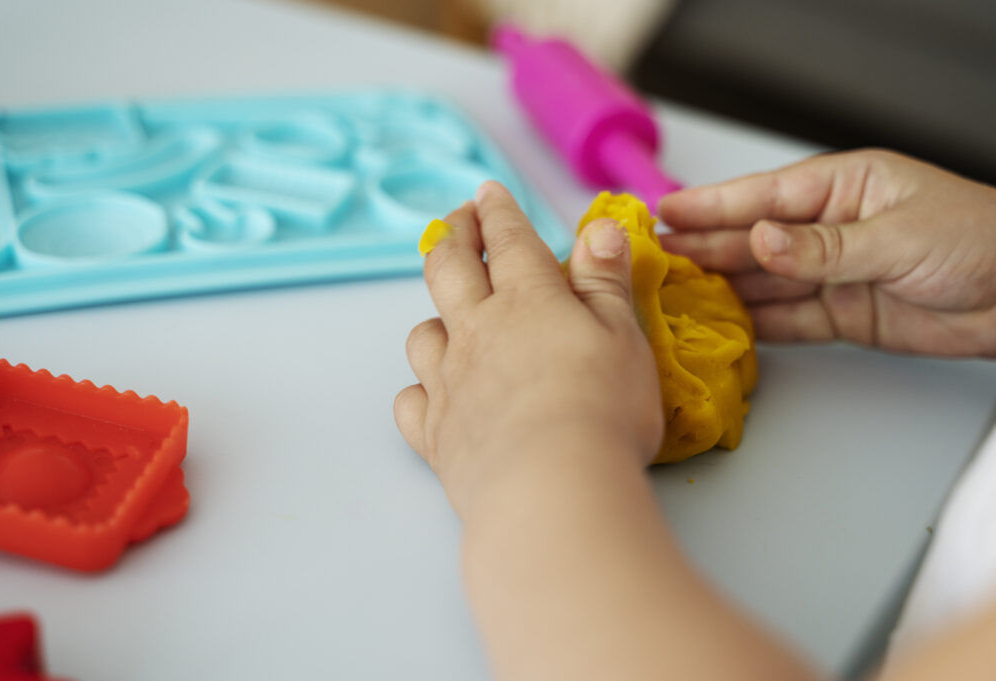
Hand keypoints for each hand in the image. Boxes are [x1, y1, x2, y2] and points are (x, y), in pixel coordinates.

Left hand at [394, 181, 661, 517]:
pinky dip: (419, 392)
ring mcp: (450, 383)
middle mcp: (478, 332)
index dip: (497, 211)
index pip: (508, 240)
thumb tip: (598, 228)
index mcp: (527, 301)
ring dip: (434, 318)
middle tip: (456, 220)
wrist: (550, 487)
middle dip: (452, 236)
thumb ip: (605, 281)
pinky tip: (433, 395)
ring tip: (449, 317)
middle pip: (450, 269)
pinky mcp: (435, 435)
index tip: (487, 192)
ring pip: (423, 334)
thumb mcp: (623, 336)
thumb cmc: (600, 409)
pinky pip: (410, 402)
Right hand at [658, 149, 995, 356]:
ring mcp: (832, 274)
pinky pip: (787, 320)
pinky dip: (756, 326)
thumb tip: (760, 240)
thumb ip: (822, 247)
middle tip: (657, 258)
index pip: (763, 196)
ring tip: (675, 296)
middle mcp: (829, 230)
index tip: (665, 212)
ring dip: (722, 289)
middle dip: (705, 248)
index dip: (711, 206)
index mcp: (842, 189)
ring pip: (764, 282)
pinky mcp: (842, 316)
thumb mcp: (896, 236)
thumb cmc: (980, 240)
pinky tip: (722, 326)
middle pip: (753, 240)